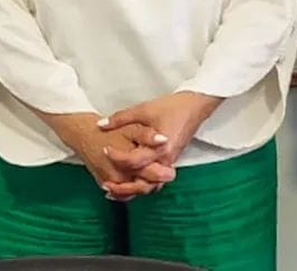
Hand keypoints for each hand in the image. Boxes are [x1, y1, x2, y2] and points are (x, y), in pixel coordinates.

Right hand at [43, 112, 173, 200]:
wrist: (83, 134)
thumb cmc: (108, 131)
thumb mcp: (130, 128)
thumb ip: (147, 135)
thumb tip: (164, 140)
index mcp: (128, 164)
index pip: (153, 176)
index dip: (165, 173)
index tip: (171, 169)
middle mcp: (119, 178)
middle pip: (145, 187)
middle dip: (156, 182)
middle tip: (166, 173)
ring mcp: (111, 183)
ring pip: (134, 192)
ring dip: (145, 186)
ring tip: (154, 177)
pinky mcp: (105, 184)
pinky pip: (122, 193)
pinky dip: (132, 189)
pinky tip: (139, 180)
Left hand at [98, 90, 220, 177]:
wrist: (195, 106)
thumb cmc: (172, 107)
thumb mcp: (143, 109)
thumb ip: (120, 118)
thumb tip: (100, 125)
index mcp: (160, 148)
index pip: (134, 160)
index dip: (117, 157)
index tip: (104, 149)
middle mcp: (166, 160)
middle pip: (143, 182)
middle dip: (124, 187)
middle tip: (105, 185)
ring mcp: (169, 162)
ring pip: (150, 184)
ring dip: (133, 189)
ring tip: (114, 189)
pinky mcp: (169, 161)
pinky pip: (155, 179)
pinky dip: (142, 183)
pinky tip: (130, 181)